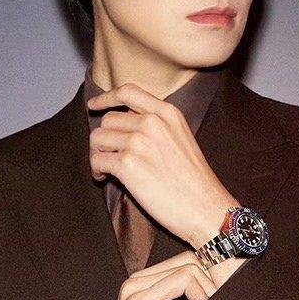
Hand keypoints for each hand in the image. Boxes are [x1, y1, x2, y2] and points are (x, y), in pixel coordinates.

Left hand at [88, 81, 236, 246]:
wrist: (205, 208)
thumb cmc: (194, 180)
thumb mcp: (182, 138)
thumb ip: (157, 125)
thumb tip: (126, 125)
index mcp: (167, 113)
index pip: (128, 92)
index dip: (106, 98)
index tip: (93, 106)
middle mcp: (152, 123)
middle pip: (108, 120)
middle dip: (104, 139)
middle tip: (108, 156)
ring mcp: (139, 142)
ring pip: (98, 138)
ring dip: (98, 154)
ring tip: (106, 170)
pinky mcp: (128, 165)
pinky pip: (97, 160)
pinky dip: (97, 170)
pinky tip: (105, 179)